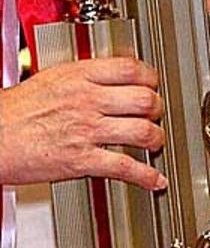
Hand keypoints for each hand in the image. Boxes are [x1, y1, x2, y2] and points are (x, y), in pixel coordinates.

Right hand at [0, 57, 165, 189]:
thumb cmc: (14, 112)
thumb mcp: (51, 79)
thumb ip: (84, 77)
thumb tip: (110, 79)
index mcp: (80, 77)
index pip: (131, 69)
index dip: (150, 77)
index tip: (153, 84)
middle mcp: (87, 101)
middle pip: (144, 99)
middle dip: (157, 108)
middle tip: (156, 113)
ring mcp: (86, 131)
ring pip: (142, 132)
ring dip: (156, 139)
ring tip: (155, 142)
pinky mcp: (81, 161)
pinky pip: (124, 167)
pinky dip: (146, 175)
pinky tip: (154, 179)